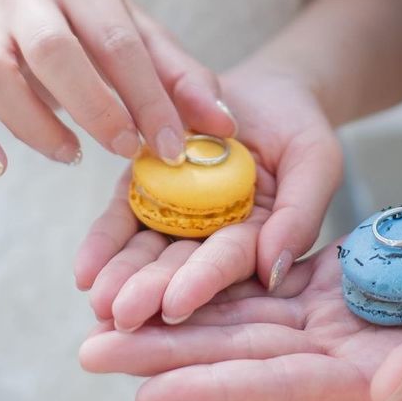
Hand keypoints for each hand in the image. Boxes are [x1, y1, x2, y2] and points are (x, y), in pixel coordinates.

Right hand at [0, 0, 233, 174]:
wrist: (30, 18)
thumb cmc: (100, 34)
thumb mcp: (146, 44)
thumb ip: (184, 81)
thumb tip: (224, 127)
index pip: (118, 40)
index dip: (149, 97)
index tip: (172, 145)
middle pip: (53, 48)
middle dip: (94, 106)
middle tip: (125, 149)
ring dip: (34, 123)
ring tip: (72, 154)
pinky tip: (0, 167)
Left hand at [75, 69, 343, 330]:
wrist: (267, 87)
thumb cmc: (299, 126)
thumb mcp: (316, 160)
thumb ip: (300, 213)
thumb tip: (272, 270)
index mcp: (259, 239)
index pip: (230, 262)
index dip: (205, 281)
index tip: (177, 304)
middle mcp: (214, 236)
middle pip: (181, 266)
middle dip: (151, 291)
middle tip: (120, 313)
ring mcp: (178, 214)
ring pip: (147, 249)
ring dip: (122, 274)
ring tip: (97, 298)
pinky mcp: (148, 186)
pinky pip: (124, 216)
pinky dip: (105, 241)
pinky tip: (85, 267)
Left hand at [79, 211, 401, 400]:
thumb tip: (383, 394)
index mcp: (379, 375)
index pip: (285, 387)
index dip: (218, 389)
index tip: (150, 388)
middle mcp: (344, 353)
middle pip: (242, 355)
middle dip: (168, 353)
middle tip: (94, 347)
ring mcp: (338, 314)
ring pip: (244, 316)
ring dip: (179, 314)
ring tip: (113, 310)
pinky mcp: (341, 277)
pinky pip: (269, 277)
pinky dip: (222, 274)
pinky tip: (177, 266)